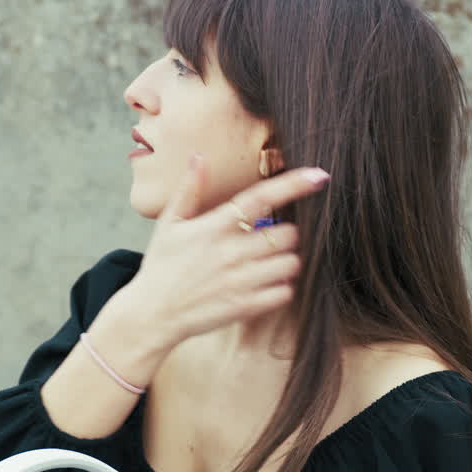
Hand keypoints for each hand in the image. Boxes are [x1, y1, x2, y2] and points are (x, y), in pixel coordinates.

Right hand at [118, 154, 329, 345]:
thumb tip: (199, 157)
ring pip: (291, 264)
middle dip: (288, 234)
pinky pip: (285, 293)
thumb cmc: (161, 266)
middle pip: (288, 235)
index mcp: (215, 227)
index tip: (319, 176)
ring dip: (288, 261)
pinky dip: (282, 288)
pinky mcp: (246, 306)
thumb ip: (188, 190)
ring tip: (271, 261)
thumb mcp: (169, 224)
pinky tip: (267, 284)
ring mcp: (241, 281)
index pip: (261, 198)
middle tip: (273, 238)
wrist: (152, 314)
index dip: (294, 184)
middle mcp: (231, 252)